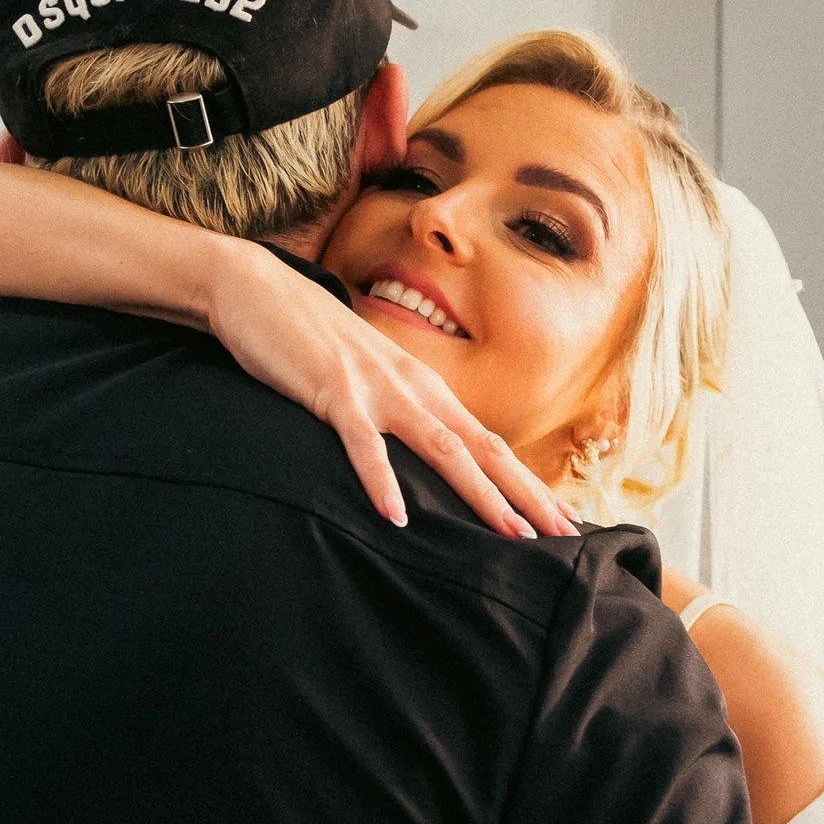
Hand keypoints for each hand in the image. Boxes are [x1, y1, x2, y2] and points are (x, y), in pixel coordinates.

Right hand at [207, 242, 577, 538]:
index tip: (564, 519)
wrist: (258, 289)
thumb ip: (397, 415)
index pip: (490, 443)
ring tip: (511, 534)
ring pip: (442, 447)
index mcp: (425, 389)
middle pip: (484, 449)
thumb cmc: (311, 343)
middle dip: (527, 494)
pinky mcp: (334, 391)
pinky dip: (381, 481)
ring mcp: (377, 389)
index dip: (528, 483)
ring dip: (480, 493)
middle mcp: (414, 388)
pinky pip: (363, 443)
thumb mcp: (367, 382)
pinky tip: (395, 516)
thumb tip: (421, 460)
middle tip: (565, 535)